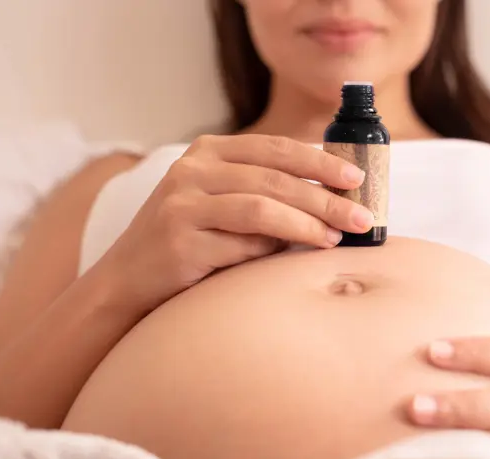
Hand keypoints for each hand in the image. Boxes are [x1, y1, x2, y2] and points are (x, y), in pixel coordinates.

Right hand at [97, 134, 373, 310]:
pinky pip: (240, 244)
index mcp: (209, 152)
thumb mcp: (224, 204)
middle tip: (361, 216)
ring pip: (261, 207)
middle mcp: (192, 170)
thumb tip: (334, 199)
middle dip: (324, 197)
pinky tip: (292, 256)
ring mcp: (182, 203)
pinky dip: (271, 250)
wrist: (128, 279)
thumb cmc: (191, 241)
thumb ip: (266, 194)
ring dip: (306, 224)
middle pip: (275, 178)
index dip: (320, 161)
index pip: (276, 148)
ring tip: (336, 237)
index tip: (356, 178)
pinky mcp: (178, 239)